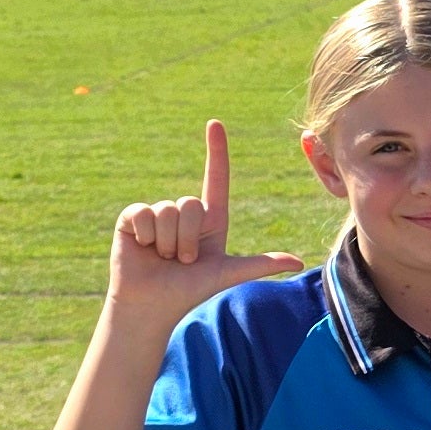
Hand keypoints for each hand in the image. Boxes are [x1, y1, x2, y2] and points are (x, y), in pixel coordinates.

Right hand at [106, 122, 303, 329]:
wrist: (152, 306)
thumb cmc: (189, 291)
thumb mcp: (226, 273)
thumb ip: (259, 264)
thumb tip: (298, 261)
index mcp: (210, 219)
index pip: (215, 178)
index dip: (216, 151)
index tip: (215, 124)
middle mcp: (184, 212)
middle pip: (191, 204)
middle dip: (187, 239)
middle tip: (182, 260)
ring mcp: (157, 213)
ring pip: (167, 210)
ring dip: (167, 242)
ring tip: (163, 258)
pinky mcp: (132, 219)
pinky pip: (142, 213)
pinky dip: (145, 235)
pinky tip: (142, 248)